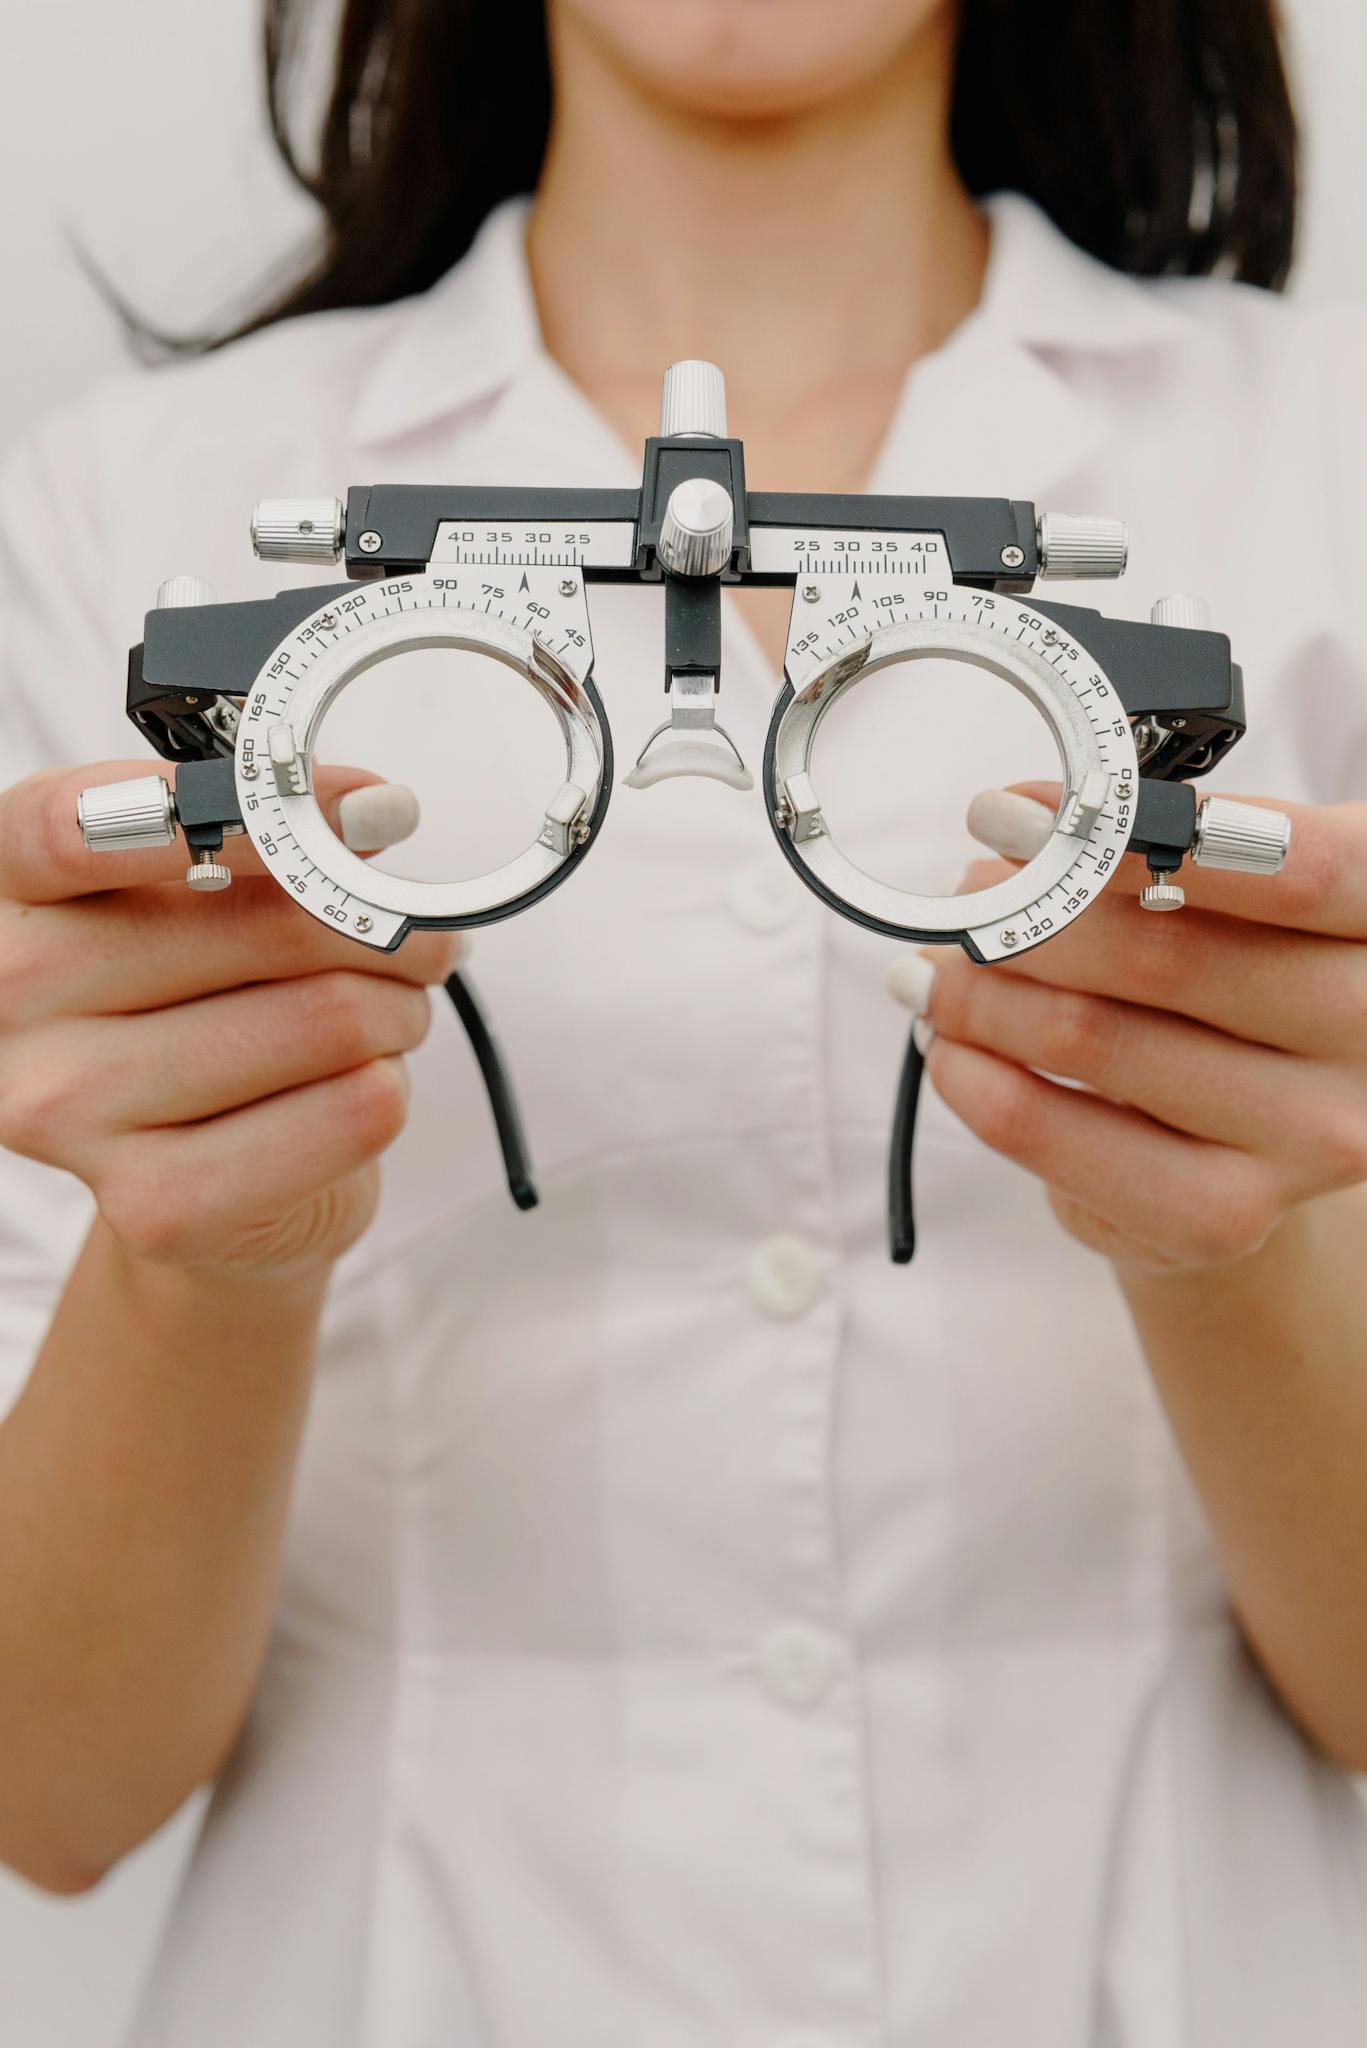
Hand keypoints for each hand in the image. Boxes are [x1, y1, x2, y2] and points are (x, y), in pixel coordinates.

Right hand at [0, 762, 456, 1277]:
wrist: (205, 1190)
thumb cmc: (202, 1015)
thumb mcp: (213, 903)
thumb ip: (278, 838)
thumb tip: (366, 807)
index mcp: (12, 894)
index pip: (80, 825)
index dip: (240, 810)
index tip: (357, 809)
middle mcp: (11, 998)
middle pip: (261, 926)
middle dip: (378, 927)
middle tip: (418, 938)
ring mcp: (67, 1108)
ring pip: (326, 1019)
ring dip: (398, 1011)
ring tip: (390, 1016)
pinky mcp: (155, 1205)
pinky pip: (349, 1114)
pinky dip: (392, 1088)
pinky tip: (366, 1086)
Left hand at [889, 784, 1366, 1271]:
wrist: (1263, 1139)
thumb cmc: (1240, 987)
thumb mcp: (1232, 900)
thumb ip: (1155, 850)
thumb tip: (1020, 825)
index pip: (1285, 865)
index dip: (1131, 831)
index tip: (1011, 815)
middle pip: (1164, 953)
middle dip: (1027, 918)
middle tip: (961, 902)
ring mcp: (1311, 1133)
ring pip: (1095, 1040)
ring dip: (984, 998)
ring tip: (935, 974)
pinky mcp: (1227, 1214)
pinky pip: (1061, 1139)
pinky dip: (981, 1084)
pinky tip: (952, 1053)